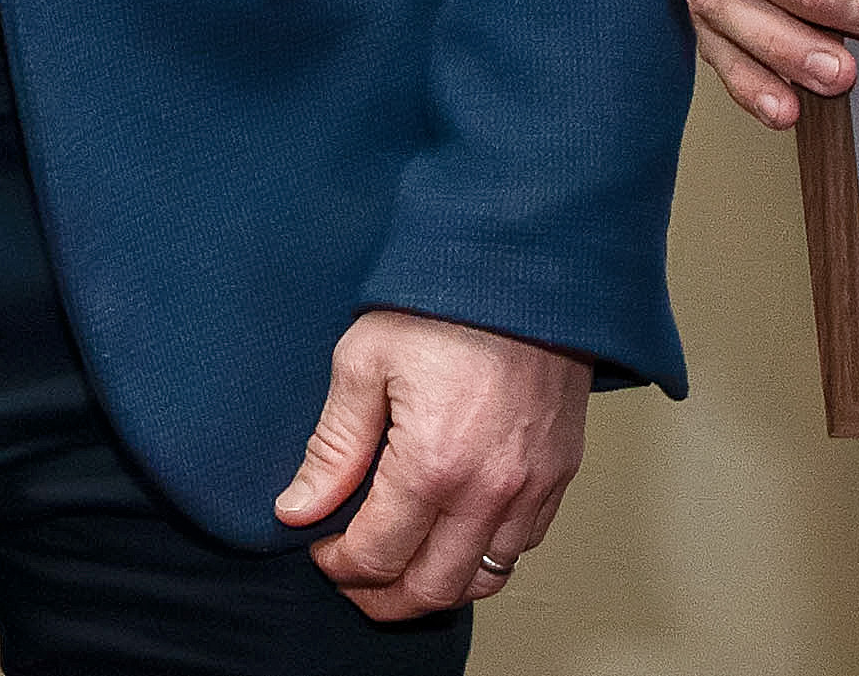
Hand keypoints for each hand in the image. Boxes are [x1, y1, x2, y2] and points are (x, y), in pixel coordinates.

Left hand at [270, 309, 589, 618]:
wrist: (523, 262)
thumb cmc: (444, 297)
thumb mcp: (364, 359)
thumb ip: (333, 446)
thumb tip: (298, 509)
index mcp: (434, 465)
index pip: (378, 558)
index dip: (339, 566)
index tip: (320, 547)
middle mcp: (490, 489)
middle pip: (431, 590)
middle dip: (382, 597)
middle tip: (353, 575)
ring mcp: (533, 485)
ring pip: (483, 579)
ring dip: (436, 584)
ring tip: (401, 562)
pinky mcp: (560, 471)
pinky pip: (522, 546)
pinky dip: (483, 556)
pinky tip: (453, 531)